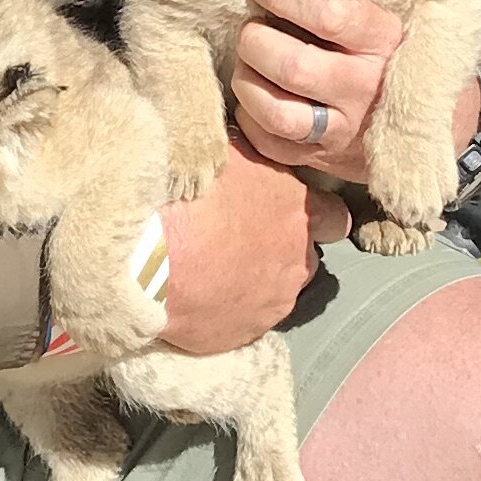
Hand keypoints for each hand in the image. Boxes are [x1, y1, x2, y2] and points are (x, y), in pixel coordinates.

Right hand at [159, 135, 347, 353]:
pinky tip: (199, 292)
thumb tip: (252, 145)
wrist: (145, 253)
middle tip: (239, 237)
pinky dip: (227, 309)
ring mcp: (272, 303)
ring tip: (213, 267)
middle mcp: (297, 261)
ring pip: (275, 292)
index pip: (335, 218)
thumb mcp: (227, 152)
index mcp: (300, 212)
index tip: (289, 211)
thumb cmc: (187, 194)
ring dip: (253, 281)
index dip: (315, 214)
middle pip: (304, 258)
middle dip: (280, 250)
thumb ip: (253, 157)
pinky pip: (243, 321)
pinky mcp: (243, 334)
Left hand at [232, 0, 480, 186]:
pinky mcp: (322, 157)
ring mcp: (344, 129)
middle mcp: (366, 88)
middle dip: (256, 41)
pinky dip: (249, 119)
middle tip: (250, 28)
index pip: (327, 15)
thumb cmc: (390, 49)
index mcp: (384, 42)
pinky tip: (254, 97)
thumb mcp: (386, 14)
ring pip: (276, 112)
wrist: (428, 120)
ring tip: (248, 63)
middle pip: (293, 66)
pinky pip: (270, 143)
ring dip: (247, 82)